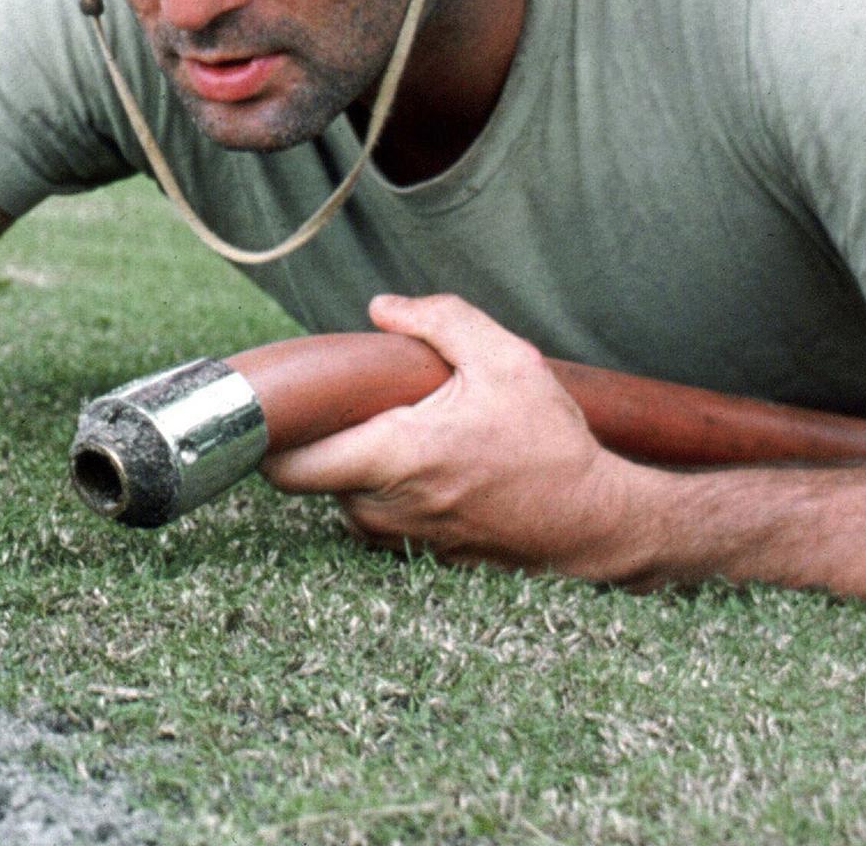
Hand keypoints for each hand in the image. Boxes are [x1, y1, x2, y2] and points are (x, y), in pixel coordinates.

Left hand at [261, 295, 644, 573]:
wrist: (597, 522)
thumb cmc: (552, 443)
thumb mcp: (506, 361)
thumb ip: (440, 320)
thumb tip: (382, 307)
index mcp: (393, 457)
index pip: (287, 466)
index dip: (267, 437)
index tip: (281, 407)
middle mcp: (387, 508)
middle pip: (311, 477)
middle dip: (320, 442)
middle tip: (353, 407)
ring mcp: (403, 540)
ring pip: (344, 499)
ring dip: (357, 468)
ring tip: (405, 433)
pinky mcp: (423, 558)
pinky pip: (381, 519)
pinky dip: (388, 493)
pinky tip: (429, 466)